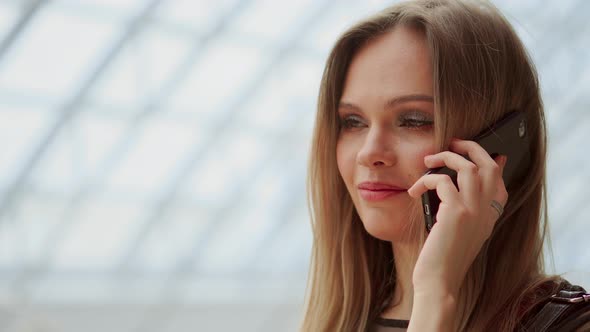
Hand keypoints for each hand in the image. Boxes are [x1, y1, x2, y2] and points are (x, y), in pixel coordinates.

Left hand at [407, 138, 507, 295]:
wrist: (439, 282)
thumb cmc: (445, 257)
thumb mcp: (462, 231)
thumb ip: (468, 209)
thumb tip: (463, 185)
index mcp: (490, 215)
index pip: (500, 179)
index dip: (491, 161)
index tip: (480, 151)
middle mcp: (487, 210)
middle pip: (488, 164)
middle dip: (470, 147)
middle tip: (452, 143)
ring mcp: (474, 210)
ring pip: (467, 166)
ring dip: (446, 157)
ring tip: (428, 160)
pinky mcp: (455, 213)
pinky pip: (443, 180)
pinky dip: (426, 180)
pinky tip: (415, 191)